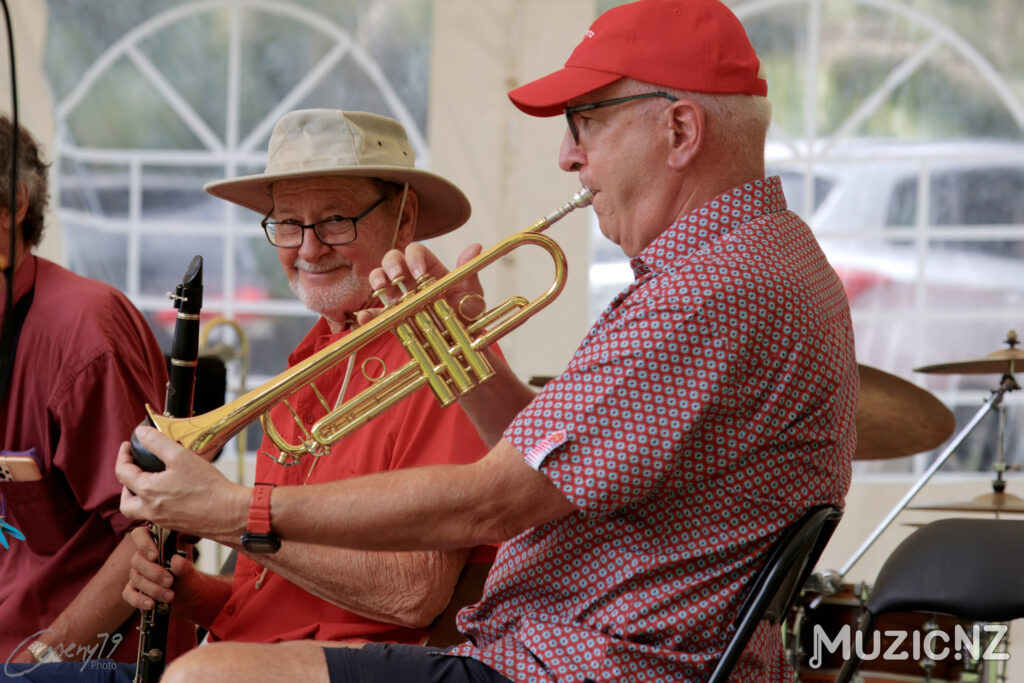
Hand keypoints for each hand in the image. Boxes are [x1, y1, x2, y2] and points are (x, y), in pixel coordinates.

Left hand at [116, 425, 247, 541]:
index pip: (122, 473)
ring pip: (138, 512)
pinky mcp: (175, 525)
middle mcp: (150, 510)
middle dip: (125, 483)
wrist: (229, 513)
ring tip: (149, 484)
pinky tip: (169, 494)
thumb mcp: (180, 456)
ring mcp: (162, 520)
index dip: (122, 456)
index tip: (128, 446)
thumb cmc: (208, 487)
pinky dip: (155, 504)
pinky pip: (155, 516)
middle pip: (125, 501)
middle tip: (134, 470)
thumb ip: (157, 442)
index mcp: (148, 492)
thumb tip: (141, 434)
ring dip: (137, 498)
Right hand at [123, 527, 195, 612]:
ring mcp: (136, 574)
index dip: (143, 543)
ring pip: (136, 579)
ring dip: (153, 589)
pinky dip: (139, 600)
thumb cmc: (186, 578)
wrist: (187, 597)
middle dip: (154, 573)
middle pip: (137, 560)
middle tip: (170, 581)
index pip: (140, 534)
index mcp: (155, 544)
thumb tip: (176, 561)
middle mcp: (143, 557)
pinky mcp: (133, 590)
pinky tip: (151, 604)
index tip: (154, 555)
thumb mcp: (190, 572)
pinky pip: (129, 594)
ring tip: (170, 595)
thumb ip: (184, 566)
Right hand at [356, 242, 483, 325]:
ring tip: (381, 289)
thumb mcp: (471, 293)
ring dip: (376, 279)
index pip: (416, 251)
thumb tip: (476, 247)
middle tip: (398, 277)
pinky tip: (365, 317)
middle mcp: (410, 278)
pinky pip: (376, 313)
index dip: (414, 257)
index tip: (420, 272)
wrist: (460, 341)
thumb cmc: (465, 313)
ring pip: (379, 278)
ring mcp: (398, 296)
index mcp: (429, 268)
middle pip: (392, 259)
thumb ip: (469, 271)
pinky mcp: (392, 317)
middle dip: (391, 264)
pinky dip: (367, 315)